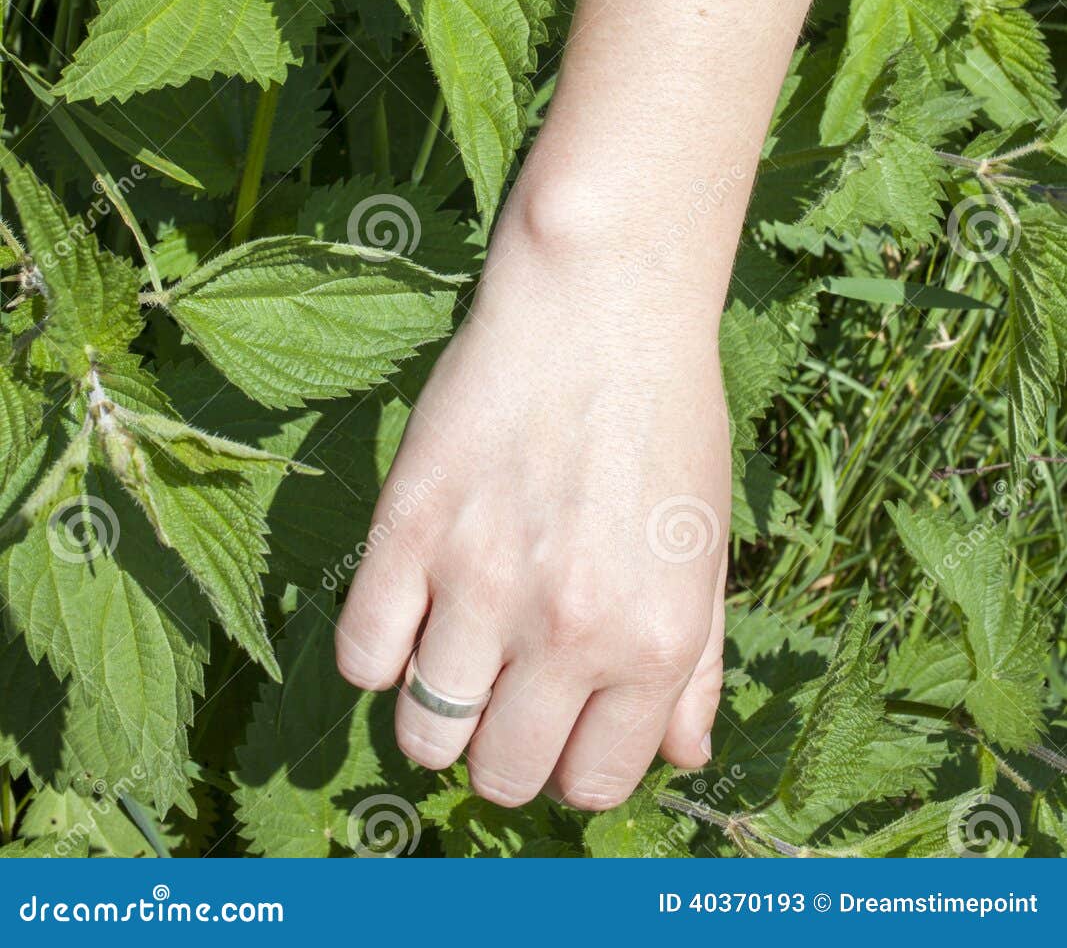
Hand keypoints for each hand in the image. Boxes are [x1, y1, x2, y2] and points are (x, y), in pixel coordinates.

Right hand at [335, 182, 730, 808]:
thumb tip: (683, 759)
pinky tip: (408, 607)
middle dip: (500, 746)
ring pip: (424, 732)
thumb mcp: (707, 548)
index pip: (589, 782)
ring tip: (452, 648)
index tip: (559, 718)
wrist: (602, 303)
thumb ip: (698, 665)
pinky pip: (361, 654)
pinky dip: (377, 652)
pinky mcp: (410, 528)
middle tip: (503, 686)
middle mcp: (569, 633)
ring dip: (435, 707)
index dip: (570, 758)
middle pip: (500, 773)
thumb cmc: (666, 418)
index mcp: (652, 645)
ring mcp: (482, 583)